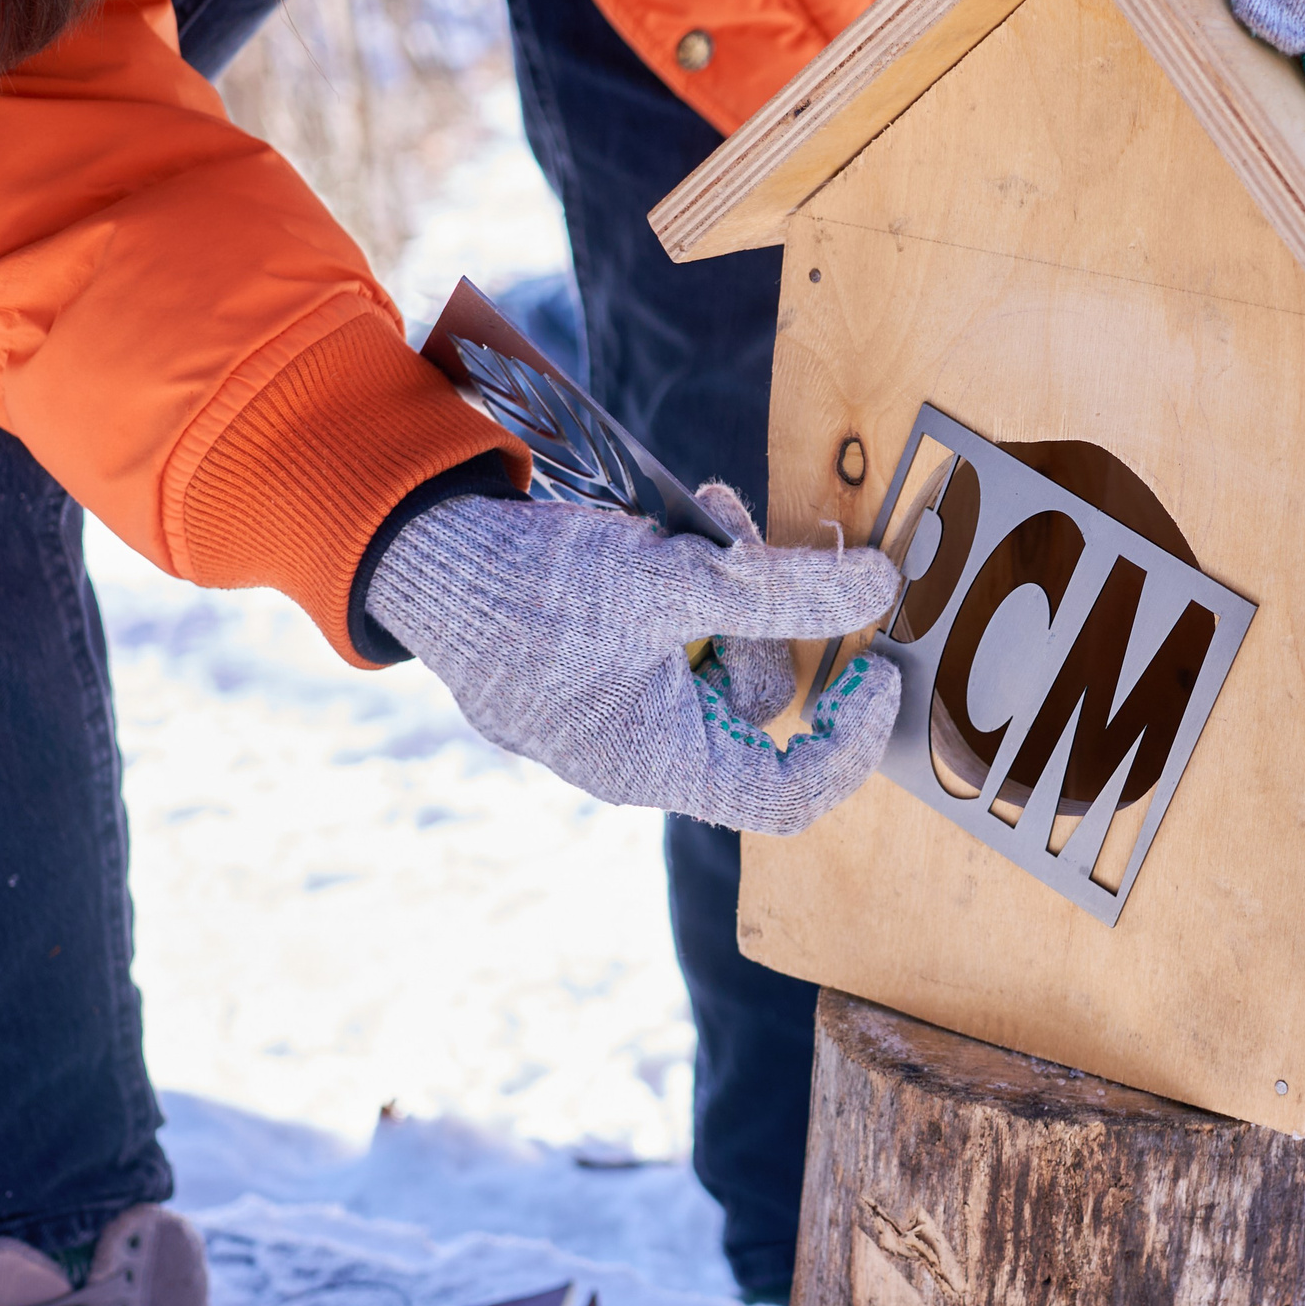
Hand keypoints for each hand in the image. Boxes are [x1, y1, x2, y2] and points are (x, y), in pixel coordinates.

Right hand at [365, 482, 901, 834]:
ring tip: (704, 513)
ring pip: (715, 655)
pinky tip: (668, 530)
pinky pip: (670, 637)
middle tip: (750, 539)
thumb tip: (882, 587)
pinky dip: (686, 583)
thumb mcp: (674, 579)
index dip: (850, 741)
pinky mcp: (592, 670)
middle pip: (755, 700)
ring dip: (729, 582)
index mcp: (658, 765)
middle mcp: (638, 754)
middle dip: (768, 613)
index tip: (877, 671)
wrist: (422, 555)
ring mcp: (611, 714)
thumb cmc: (535, 586)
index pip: (790, 793)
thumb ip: (781, 590)